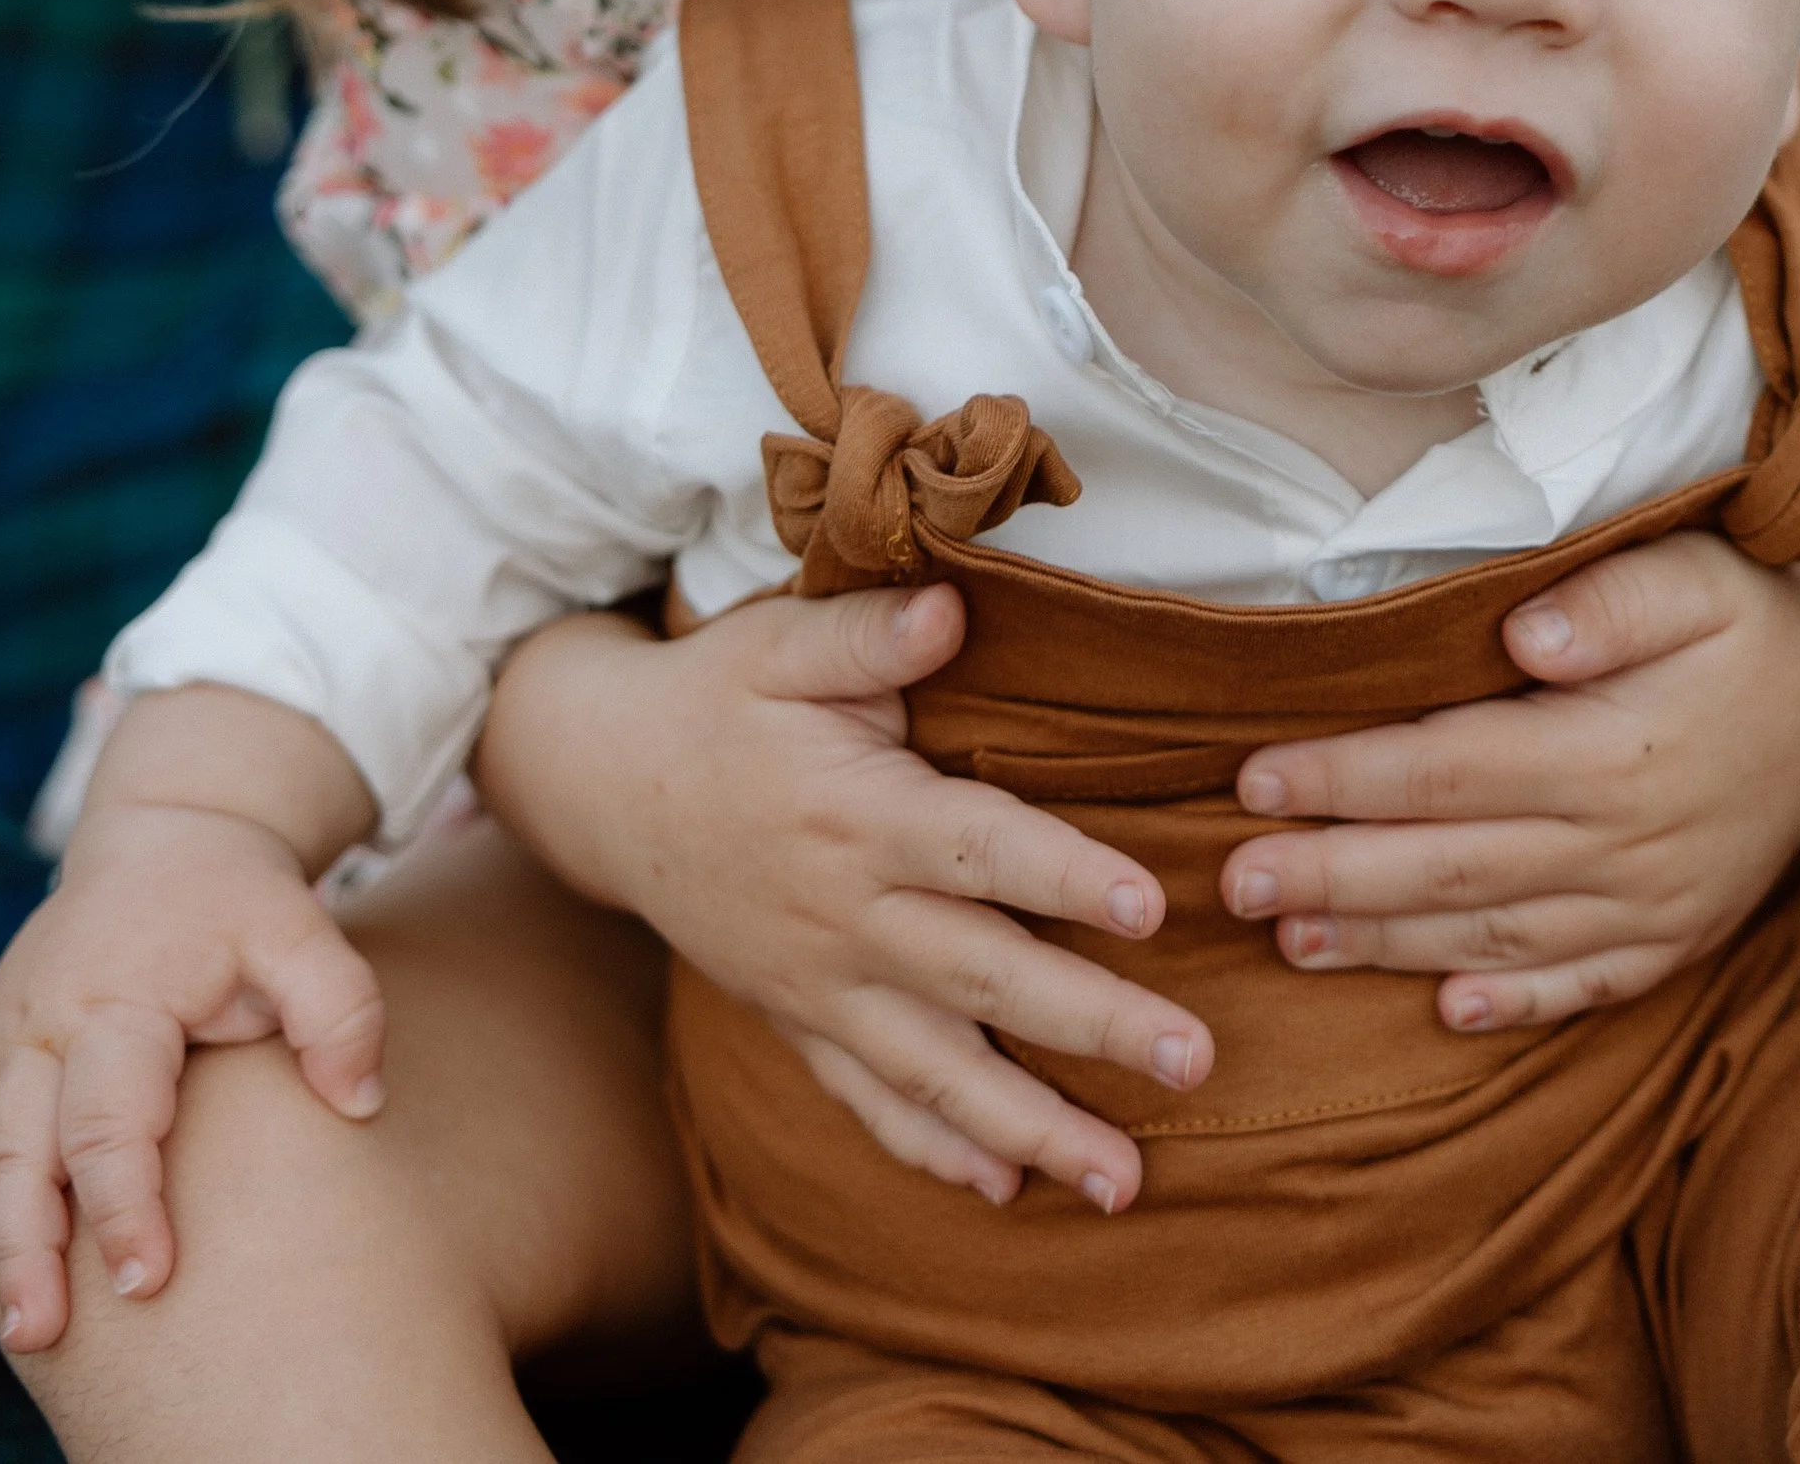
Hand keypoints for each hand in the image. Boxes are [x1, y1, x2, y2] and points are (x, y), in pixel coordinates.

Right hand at [0, 788, 384, 1355]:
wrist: (169, 835)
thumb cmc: (241, 901)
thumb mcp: (301, 929)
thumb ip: (340, 1008)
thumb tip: (361, 1102)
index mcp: (120, 999)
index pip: (110, 1117)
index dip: (124, 1202)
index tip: (147, 1280)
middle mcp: (45, 1022)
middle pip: (19, 1148)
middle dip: (24, 1246)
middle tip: (41, 1333)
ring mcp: (5, 1037)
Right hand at [475, 589, 1212, 1212]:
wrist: (604, 784)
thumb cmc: (716, 697)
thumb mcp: (779, 642)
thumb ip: (867, 633)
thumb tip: (952, 608)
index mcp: (858, 814)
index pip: (978, 851)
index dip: (1065, 876)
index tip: (1153, 905)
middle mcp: (846, 916)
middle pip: (984, 980)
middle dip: (1092, 1026)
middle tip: (1195, 1061)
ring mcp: (821, 985)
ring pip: (936, 1073)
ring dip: (1033, 1129)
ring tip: (1125, 1183)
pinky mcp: (799, 1021)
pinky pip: (867, 1102)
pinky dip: (933, 1151)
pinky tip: (1006, 1191)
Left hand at [1217, 531, 1799, 1029]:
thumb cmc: (1754, 621)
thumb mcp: (1696, 576)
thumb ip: (1610, 602)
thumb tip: (1522, 636)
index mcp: (1614, 751)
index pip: (1447, 767)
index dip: (1345, 777)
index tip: (1254, 779)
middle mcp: (1627, 844)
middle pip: (1451, 867)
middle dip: (1332, 877)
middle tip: (1231, 883)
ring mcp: (1656, 906)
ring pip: (1498, 938)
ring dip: (1388, 945)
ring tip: (1291, 943)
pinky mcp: (1680, 939)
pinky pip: (1585, 988)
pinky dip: (1513, 1007)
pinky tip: (1444, 1014)